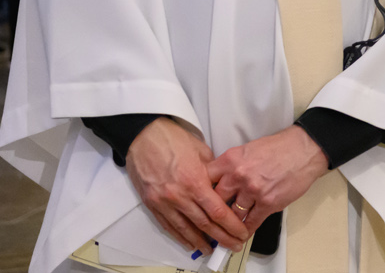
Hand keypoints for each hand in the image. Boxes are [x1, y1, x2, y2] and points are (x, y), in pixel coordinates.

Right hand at [125, 118, 250, 254]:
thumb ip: (212, 172)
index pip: (217, 211)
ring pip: (186, 229)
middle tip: (233, 246)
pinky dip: (180, 236)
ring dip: (201, 242)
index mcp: (195, 181)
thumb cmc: (173, 139)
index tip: (241, 232)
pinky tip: (190, 243)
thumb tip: (221, 186)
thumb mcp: (201, 151)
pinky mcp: (152, 204)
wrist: (143, 135)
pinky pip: (168, 226)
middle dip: (221, 237)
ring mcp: (164, 202)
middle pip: (204, 224)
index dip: (231, 225)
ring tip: (212, 250)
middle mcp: (179, 196)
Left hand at [207, 125, 329, 234]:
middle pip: (216, 199)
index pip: (206, 178)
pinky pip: (251, 222)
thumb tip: (221, 180)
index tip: (201, 198)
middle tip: (213, 215)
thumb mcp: (248, 149)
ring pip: (233, 213)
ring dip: (231, 221)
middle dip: (215, 208)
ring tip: (227, 226)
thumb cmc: (280, 147)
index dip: (202, 190)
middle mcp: (239, 175)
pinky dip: (245, 229)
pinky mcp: (268, 203)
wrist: (304, 150)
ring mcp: (253, 191)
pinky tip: (242, 232)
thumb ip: (232, 164)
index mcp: (231, 159)